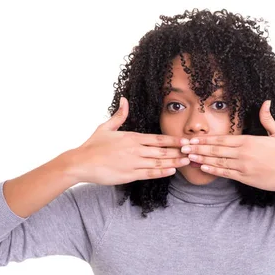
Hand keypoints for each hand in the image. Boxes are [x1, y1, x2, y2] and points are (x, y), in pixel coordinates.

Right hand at [68, 97, 189, 184]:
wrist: (81, 163)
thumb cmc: (93, 145)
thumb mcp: (106, 127)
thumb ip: (119, 115)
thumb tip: (124, 99)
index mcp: (132, 137)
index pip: (158, 138)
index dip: (174, 140)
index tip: (186, 140)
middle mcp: (135, 149)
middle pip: (163, 151)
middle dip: (179, 151)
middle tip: (193, 151)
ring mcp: (133, 162)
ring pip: (159, 163)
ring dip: (175, 162)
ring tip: (187, 161)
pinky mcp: (129, 175)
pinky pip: (149, 173)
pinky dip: (162, 172)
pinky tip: (172, 171)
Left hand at [180, 100, 274, 191]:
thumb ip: (267, 118)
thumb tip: (266, 102)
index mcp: (248, 141)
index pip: (222, 139)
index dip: (205, 139)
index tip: (192, 138)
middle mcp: (243, 153)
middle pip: (216, 150)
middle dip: (197, 148)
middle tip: (182, 147)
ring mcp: (243, 167)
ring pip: (218, 162)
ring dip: (201, 159)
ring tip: (187, 157)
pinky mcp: (246, 178)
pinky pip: (226, 173)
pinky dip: (213, 170)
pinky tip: (203, 168)